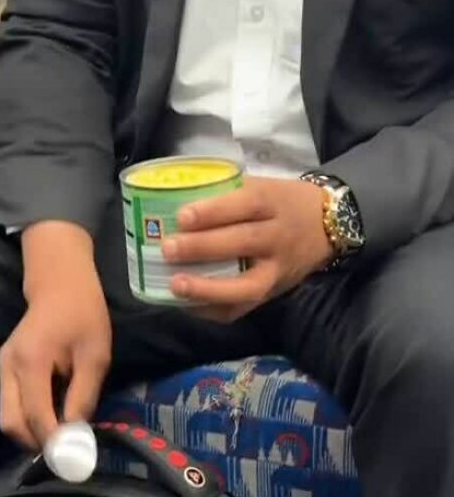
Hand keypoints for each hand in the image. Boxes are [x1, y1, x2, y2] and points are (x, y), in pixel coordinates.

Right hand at [0, 259, 111, 450]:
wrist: (59, 283)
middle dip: (37, 444)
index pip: (36, 417)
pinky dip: (29, 420)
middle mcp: (7, 368)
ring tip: (62, 437)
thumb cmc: (83, 314)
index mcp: (30, 362)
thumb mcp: (95, 356)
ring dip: (32, 435)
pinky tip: (53, 419)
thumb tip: (76, 435)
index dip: (54, 443)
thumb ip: (83, 397)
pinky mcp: (3, 371)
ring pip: (8, 419)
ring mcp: (1, 369)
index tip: (75, 459)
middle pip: (11, 425)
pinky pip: (11, 406)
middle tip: (67, 453)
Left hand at [162, 176, 332, 321]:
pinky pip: (242, 308)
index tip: (181, 216)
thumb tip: (175, 204)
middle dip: (202, 247)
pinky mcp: (271, 294)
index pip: (246, 204)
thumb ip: (228, 195)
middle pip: (243, 242)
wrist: (328, 228)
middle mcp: (279, 237)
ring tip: (175, 285)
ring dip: (208, 289)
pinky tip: (187, 303)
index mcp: (275, 202)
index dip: (213, 211)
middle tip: (168, 249)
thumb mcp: (264, 187)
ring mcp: (277, 271)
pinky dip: (212, 309)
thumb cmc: (283, 204)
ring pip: (245, 285)